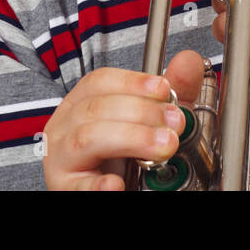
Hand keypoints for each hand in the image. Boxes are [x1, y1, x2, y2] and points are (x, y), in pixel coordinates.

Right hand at [41, 49, 204, 189]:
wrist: (111, 189)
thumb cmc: (120, 157)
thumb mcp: (147, 123)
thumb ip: (168, 96)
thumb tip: (188, 60)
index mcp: (80, 105)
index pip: (99, 82)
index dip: (133, 82)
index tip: (164, 89)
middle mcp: (64, 128)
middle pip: (95, 108)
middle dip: (141, 112)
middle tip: (174, 124)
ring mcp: (61, 160)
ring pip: (86, 139)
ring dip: (131, 139)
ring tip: (163, 147)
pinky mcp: (65, 188)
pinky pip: (79, 185)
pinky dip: (98, 184)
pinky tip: (117, 183)